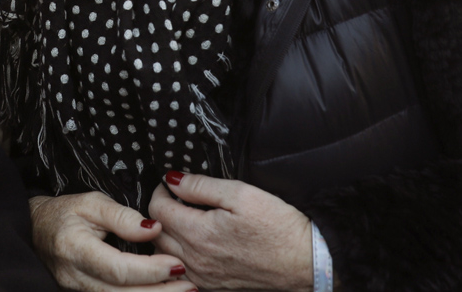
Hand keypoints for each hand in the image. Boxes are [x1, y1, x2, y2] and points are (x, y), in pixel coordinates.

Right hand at [29, 191, 196, 291]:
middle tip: (190, 285)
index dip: (150, 270)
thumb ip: (123, 216)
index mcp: (76, 249)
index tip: (176, 264)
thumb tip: (154, 229)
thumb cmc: (64, 213)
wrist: (36, 231)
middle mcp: (76, 278)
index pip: (118, 269)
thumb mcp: (92, 202)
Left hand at [149, 172, 312, 291]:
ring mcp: (203, 277)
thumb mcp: (241, 194)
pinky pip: (181, 273)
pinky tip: (194, 246)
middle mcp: (196, 260)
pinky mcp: (213, 287)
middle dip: (160, 213)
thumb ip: (201, 186)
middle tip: (175, 200)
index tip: (170, 185)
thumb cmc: (278, 227)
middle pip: (156, 234)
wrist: (306, 262)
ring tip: (183, 221)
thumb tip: (173, 180)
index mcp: (200, 234)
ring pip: (165, 256)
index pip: (158, 210)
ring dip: (166, 236)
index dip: (161, 191)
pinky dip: (178, 258)